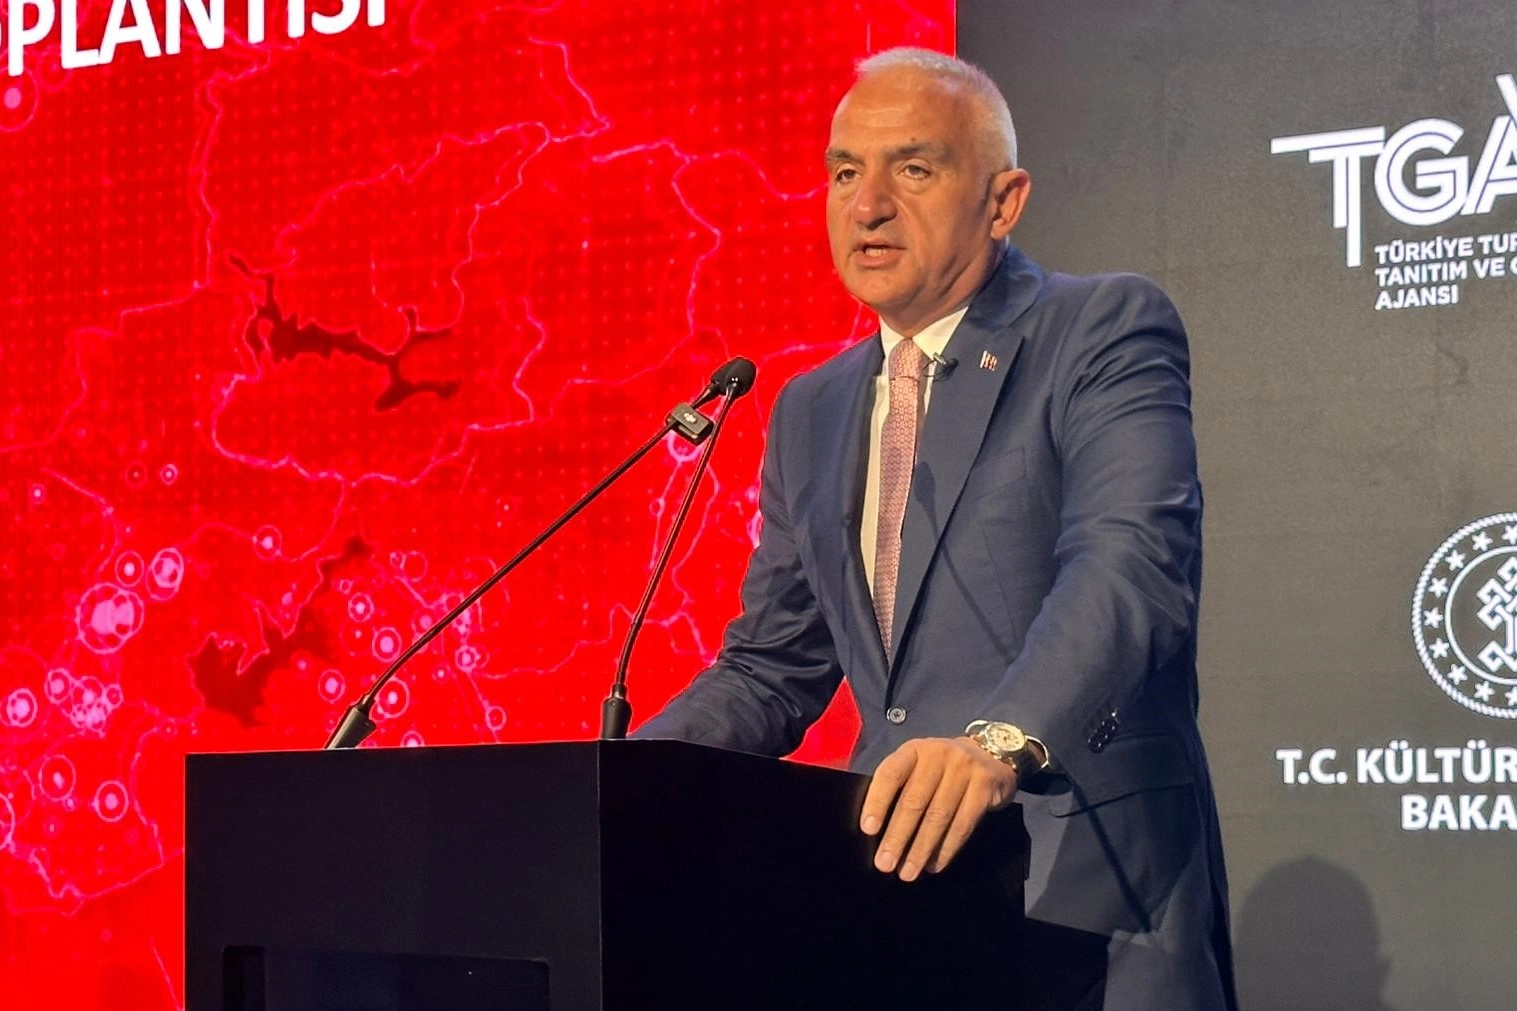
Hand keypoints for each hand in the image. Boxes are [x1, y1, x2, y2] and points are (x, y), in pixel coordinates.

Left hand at [859, 736, 1017, 881]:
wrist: (992, 755)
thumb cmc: (943, 768)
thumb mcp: (919, 765)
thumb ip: (900, 786)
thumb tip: (877, 831)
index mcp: (914, 750)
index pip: (890, 774)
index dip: (877, 802)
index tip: (868, 830)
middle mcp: (937, 754)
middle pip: (914, 800)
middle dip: (897, 836)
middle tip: (885, 863)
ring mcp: (964, 768)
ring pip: (938, 815)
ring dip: (921, 849)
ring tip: (908, 872)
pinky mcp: (984, 785)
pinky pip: (963, 823)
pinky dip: (947, 848)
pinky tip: (934, 865)